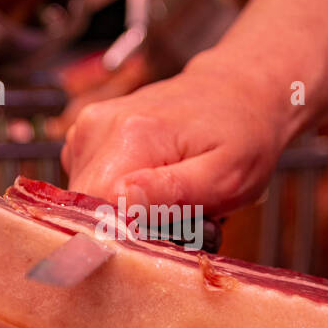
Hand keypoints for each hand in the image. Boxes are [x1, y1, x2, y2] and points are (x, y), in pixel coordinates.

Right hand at [62, 58, 298, 214]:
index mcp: (131, 135)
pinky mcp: (85, 136)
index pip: (98, 213)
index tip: (169, 232)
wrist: (236, 90)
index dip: (129, 237)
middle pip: (90, 211)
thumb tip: (120, 201)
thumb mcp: (227, 175)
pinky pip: (88, 186)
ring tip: (169, 197)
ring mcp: (87, 129)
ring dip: (125, 213)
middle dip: (131, 227)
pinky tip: (150, 183)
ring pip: (87, 202)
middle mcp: (98, 127)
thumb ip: (175, 192)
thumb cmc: (242, 136)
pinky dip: (116, 196)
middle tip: (179, 217)